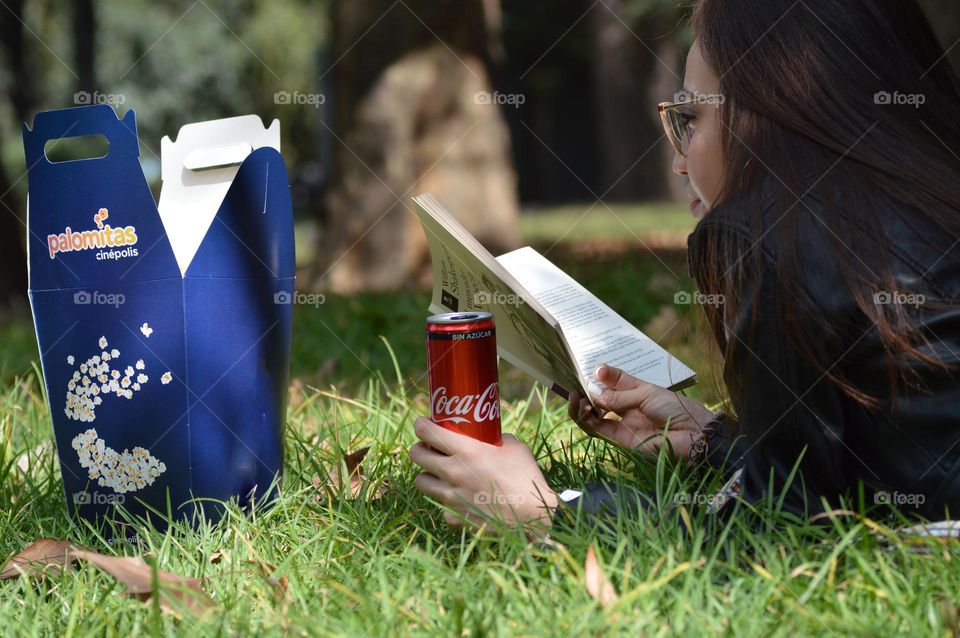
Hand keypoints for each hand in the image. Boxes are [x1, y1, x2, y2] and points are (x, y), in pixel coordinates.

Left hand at [408, 417, 558, 533]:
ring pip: (421, 481)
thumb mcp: (514, 447)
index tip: (424, 424)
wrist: (532, 517)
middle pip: (416, 455)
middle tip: (430, 447)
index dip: (421, 425)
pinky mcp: (454, 516)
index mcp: (466, 451)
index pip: (427, 432)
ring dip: (428, 474)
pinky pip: (441, 505)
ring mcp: (451, 496)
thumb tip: (488, 438)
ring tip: (440, 473)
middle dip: (420, 448)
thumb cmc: (525, 478)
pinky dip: (447, 501)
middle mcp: (453, 472)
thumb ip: (495, 440)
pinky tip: (460, 499)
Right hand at [568, 364, 715, 458]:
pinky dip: (588, 420)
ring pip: (594, 416)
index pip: (612, 382)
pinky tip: (584, 409)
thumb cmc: (674, 408)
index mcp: (636, 391)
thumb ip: (618, 396)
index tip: (589, 371)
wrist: (691, 434)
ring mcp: (623, 423)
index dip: (600, 376)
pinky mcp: (621, 440)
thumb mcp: (645, 394)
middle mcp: (627, 406)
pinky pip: (598, 430)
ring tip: (575, 398)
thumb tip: (593, 394)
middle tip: (574, 386)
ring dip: (582, 407)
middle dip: (585, 392)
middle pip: (600, 399)